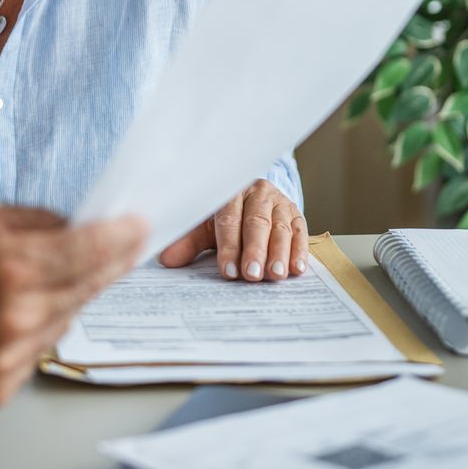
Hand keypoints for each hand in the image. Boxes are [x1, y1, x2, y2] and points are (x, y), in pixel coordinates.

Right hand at [0, 203, 146, 407]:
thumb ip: (30, 221)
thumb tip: (77, 225)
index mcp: (8, 267)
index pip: (91, 253)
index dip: (122, 238)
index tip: (139, 227)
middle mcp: (14, 318)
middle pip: (87, 288)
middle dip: (103, 264)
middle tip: (117, 246)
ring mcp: (7, 359)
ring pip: (65, 321)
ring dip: (64, 297)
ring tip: (30, 279)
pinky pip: (37, 350)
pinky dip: (34, 328)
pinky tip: (4, 313)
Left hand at [157, 179, 308, 280]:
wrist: (253, 199)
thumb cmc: (226, 217)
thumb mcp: (206, 227)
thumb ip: (189, 242)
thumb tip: (167, 259)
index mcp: (231, 193)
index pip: (228, 219)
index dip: (228, 246)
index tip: (227, 270)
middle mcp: (258, 194)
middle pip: (257, 223)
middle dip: (255, 251)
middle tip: (252, 275)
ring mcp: (280, 203)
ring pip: (280, 229)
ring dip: (279, 254)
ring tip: (275, 275)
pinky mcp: (296, 215)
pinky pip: (300, 233)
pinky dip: (299, 251)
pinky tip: (296, 269)